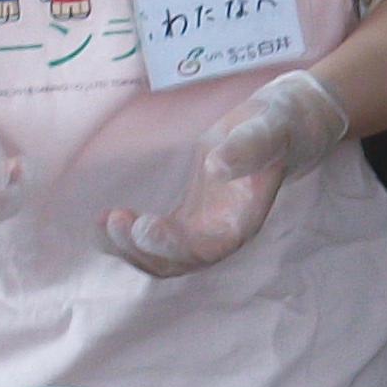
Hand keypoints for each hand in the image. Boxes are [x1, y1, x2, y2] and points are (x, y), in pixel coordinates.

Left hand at [103, 71, 348, 276]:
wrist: (283, 124)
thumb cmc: (280, 124)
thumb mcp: (270, 128)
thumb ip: (249, 147)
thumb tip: (218, 165)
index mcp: (243, 219)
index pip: (207, 249)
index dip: (174, 245)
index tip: (144, 226)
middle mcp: (222, 232)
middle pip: (179, 262)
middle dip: (142, 249)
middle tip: (114, 219)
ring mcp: (203, 227)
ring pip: (162, 257)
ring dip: (130, 247)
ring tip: (103, 222)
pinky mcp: (188, 216)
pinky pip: (155, 238)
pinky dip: (128, 236)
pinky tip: (104, 219)